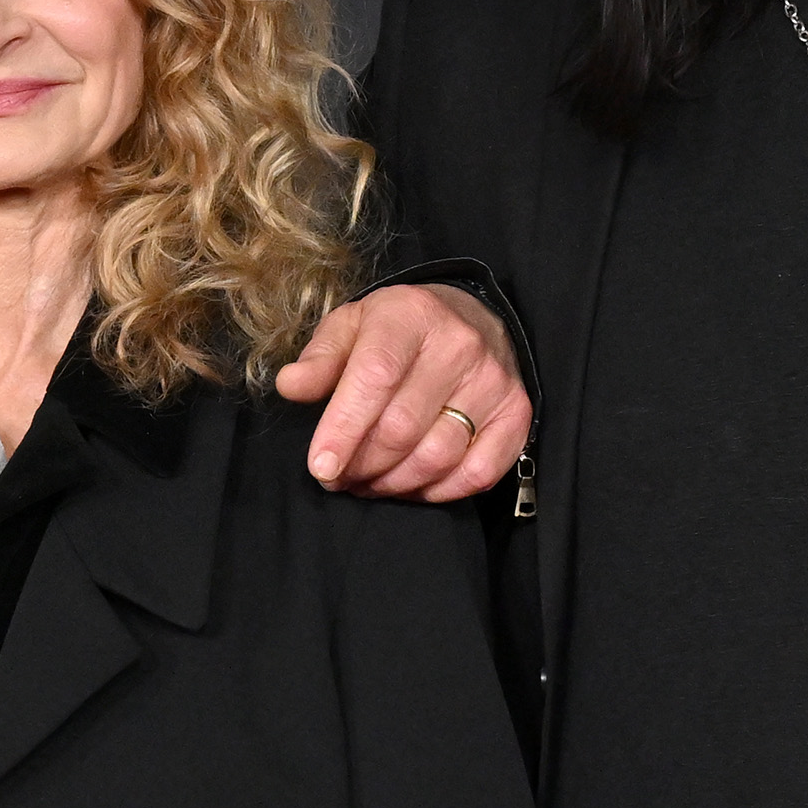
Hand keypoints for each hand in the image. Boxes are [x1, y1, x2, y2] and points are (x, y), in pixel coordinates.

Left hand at [278, 285, 527, 502]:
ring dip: (394, 483)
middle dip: (362, 465)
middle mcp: (458, 345)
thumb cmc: (399, 331)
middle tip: (340, 477)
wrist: (472, 318)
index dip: (344, 429)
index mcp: (409, 316)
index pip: (375, 379)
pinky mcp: (516, 413)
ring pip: (437, 456)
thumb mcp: (352, 327)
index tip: (321, 467)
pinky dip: (440, 491)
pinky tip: (413, 486)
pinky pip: (478, 473)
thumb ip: (320, 359)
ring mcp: (493, 381)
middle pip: (402, 428)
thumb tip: (291, 386)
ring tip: (370, 483)